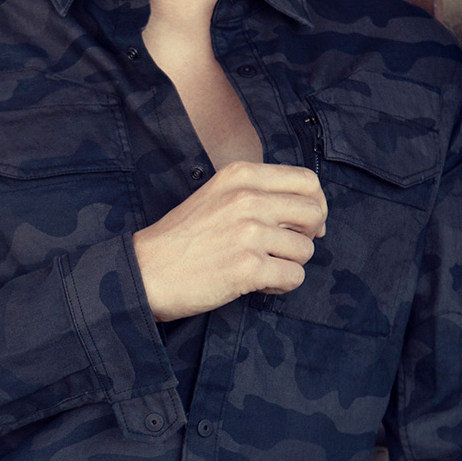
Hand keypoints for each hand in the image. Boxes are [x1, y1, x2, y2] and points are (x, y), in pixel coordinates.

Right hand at [131, 160, 326, 321]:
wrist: (146, 271)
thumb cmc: (182, 238)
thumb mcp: (217, 195)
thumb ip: (258, 193)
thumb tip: (313, 213)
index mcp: (241, 175)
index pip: (306, 180)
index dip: (316, 204)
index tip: (305, 225)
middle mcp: (248, 198)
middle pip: (313, 213)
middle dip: (306, 236)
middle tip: (282, 250)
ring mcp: (249, 233)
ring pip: (305, 250)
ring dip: (288, 264)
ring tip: (259, 268)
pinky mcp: (248, 267)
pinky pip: (293, 277)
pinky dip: (279, 285)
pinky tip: (255, 284)